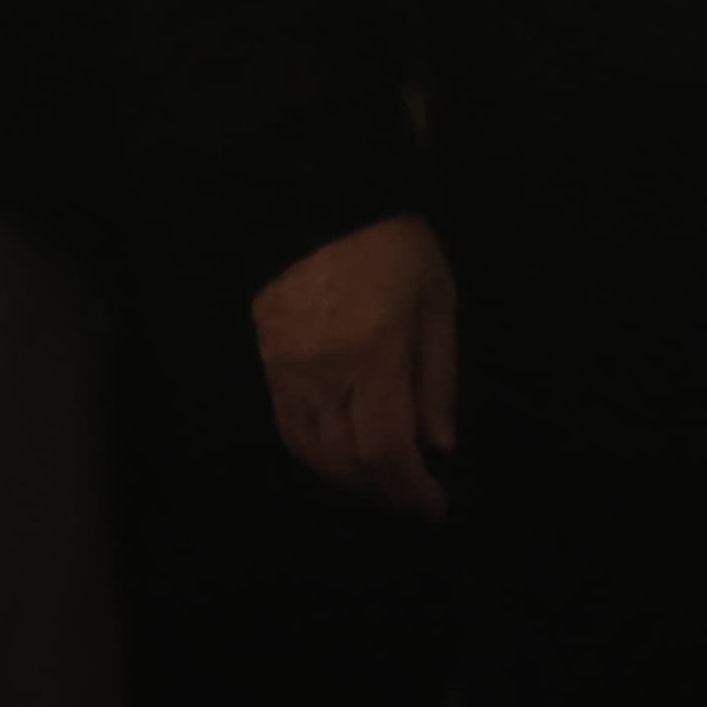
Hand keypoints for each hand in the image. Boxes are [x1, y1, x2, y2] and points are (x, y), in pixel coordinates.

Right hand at [253, 215, 455, 517]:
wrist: (318, 201)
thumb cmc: (392, 245)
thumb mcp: (437, 298)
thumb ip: (439, 375)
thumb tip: (440, 444)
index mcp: (374, 354)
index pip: (385, 450)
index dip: (409, 492)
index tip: (435, 506)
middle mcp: (324, 373)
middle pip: (344, 464)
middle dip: (382, 491)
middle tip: (412, 493)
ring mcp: (287, 371)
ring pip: (311, 453)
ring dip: (348, 479)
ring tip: (381, 478)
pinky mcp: (267, 363)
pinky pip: (288, 428)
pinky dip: (317, 454)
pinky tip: (341, 452)